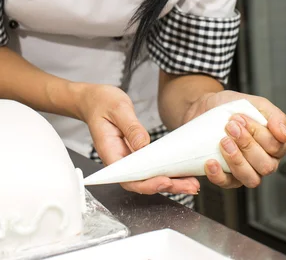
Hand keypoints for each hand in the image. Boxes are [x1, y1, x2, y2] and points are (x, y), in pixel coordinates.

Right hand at [79, 83, 199, 195]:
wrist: (94, 100)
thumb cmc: (102, 103)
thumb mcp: (119, 109)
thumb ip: (131, 127)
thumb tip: (144, 145)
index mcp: (109, 152)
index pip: (128, 178)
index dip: (147, 184)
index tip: (164, 181)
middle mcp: (118, 159)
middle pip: (141, 182)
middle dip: (166, 186)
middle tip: (189, 187)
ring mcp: (126, 158)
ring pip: (147, 177)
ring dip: (170, 182)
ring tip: (191, 184)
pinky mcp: (134, 153)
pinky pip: (149, 166)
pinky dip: (165, 170)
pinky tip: (181, 172)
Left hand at [183, 90, 285, 188]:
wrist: (206, 107)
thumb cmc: (233, 107)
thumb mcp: (257, 103)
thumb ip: (275, 116)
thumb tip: (283, 133)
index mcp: (275, 144)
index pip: (277, 147)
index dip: (260, 134)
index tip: (241, 118)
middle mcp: (264, 161)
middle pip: (265, 165)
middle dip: (247, 144)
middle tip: (231, 126)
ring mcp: (246, 171)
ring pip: (251, 178)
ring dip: (236, 160)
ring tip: (223, 141)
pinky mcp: (228, 177)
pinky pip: (227, 184)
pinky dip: (218, 175)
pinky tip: (211, 162)